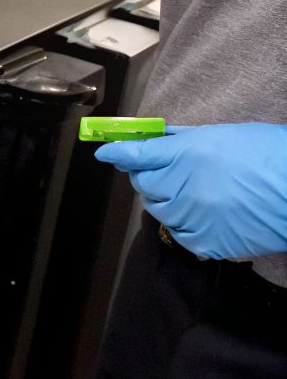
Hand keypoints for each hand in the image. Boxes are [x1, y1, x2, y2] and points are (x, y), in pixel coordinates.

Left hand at [96, 123, 286, 259]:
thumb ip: (184, 141)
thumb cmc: (270, 158)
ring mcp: (193, 217)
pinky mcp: (206, 242)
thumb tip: (156, 139)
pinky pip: (179, 233)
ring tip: (198, 192)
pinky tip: (207, 214)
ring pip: (159, 210)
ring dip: (168, 200)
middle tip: (172, 172)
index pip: (139, 155)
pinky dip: (185, 224)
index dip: (120, 153)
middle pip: (145, 185)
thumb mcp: (225, 136)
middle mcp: (184, 187)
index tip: (107, 152)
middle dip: (151, 176)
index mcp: (189, 155)